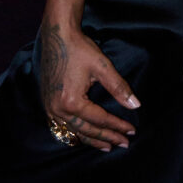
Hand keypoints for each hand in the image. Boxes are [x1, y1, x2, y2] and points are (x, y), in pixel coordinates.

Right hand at [39, 23, 139, 151]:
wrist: (57, 36)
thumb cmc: (80, 49)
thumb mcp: (102, 67)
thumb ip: (119, 88)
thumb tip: (135, 105)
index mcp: (72, 102)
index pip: (99, 120)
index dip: (117, 126)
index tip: (131, 132)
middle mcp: (58, 110)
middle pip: (86, 130)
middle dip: (106, 137)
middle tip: (123, 143)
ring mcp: (50, 108)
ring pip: (74, 131)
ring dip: (91, 139)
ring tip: (107, 145)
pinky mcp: (48, 104)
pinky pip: (63, 125)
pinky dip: (76, 132)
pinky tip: (85, 136)